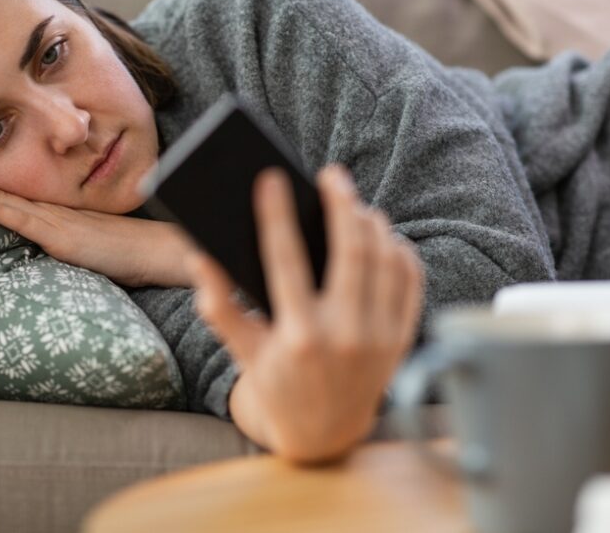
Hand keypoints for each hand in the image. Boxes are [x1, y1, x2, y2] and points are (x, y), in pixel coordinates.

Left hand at [0, 179, 196, 287]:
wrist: (159, 251)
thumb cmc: (132, 253)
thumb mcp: (93, 248)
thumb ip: (71, 247)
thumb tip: (54, 254)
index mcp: (61, 215)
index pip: (17, 198)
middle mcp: (56, 212)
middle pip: (6, 193)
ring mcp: (58, 222)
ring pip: (7, 200)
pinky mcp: (62, 236)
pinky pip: (22, 219)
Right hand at [188, 165, 423, 463]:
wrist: (323, 434)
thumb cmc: (275, 383)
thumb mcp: (241, 351)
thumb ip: (217, 305)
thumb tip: (200, 255)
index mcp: (298, 337)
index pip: (285, 261)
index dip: (276, 215)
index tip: (270, 179)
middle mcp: (345, 337)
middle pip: (351, 251)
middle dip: (341, 204)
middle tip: (331, 175)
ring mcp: (380, 339)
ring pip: (385, 261)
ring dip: (372, 223)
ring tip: (353, 203)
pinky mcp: (402, 340)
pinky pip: (410, 281)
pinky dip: (398, 250)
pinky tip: (381, 235)